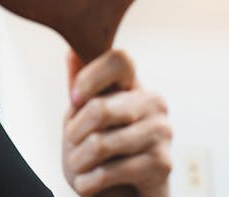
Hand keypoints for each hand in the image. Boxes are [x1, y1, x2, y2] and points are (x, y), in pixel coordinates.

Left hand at [62, 48, 171, 195]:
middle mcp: (154, 103)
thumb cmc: (102, 150)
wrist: (125, 193)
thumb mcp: (83, 117)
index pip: (119, 60)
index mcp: (133, 85)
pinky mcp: (163, 164)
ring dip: (78, 160)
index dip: (89, 77)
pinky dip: (87, 182)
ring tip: (80, 166)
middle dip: (74, 132)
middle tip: (72, 143)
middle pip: (99, 108)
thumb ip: (80, 87)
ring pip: (100, 143)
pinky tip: (89, 182)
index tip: (75, 99)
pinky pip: (108, 171)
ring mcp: (162, 132)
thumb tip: (72, 52)